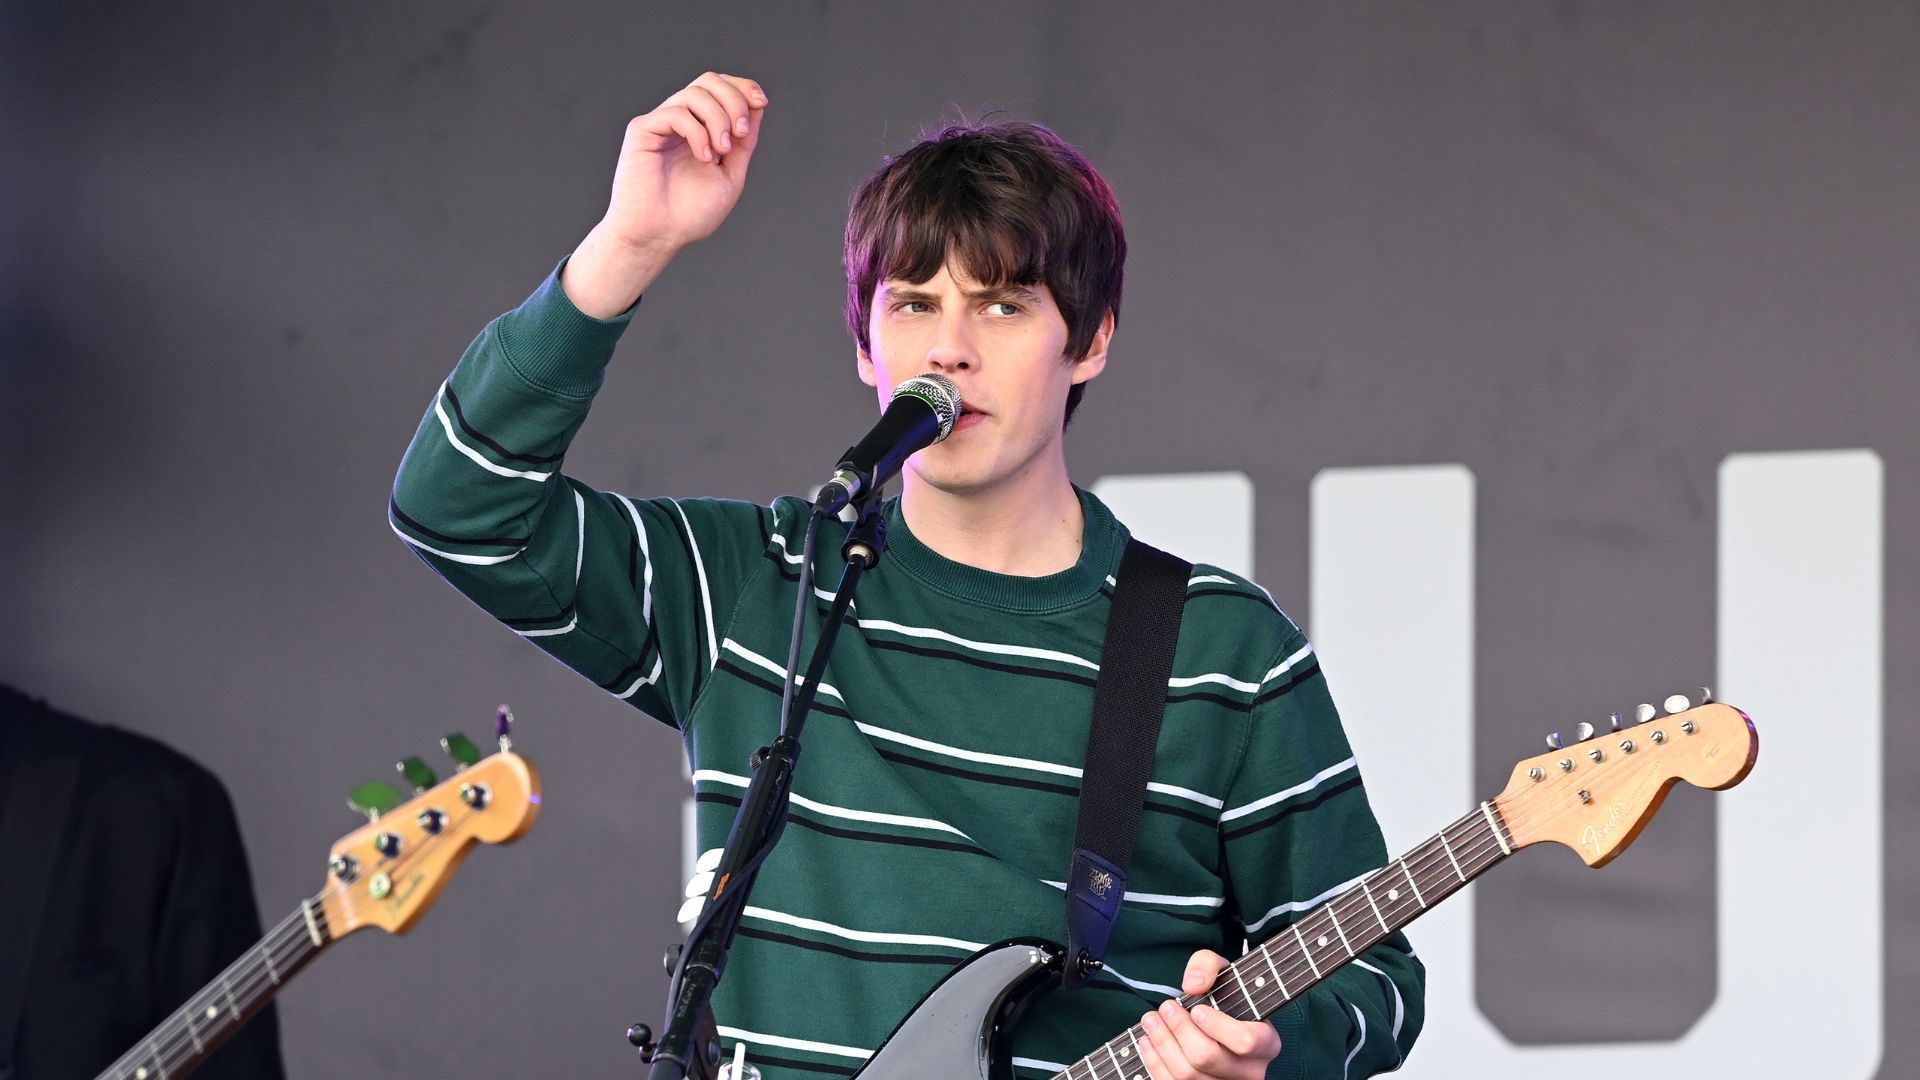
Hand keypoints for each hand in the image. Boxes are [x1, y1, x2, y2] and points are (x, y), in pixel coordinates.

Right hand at [563, 72, 766, 315]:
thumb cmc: (690, 214)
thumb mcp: (731, 175)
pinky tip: (703, 157)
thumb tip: (757, 105)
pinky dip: (697, 131)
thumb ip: (743, 143)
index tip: (761, 102)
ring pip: (694, 92)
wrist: (658, 237)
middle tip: (740, 133)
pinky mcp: (643, 130)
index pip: (721, 89)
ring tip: (720, 152)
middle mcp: (680, 121)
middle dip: (734, 100)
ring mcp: (661, 124)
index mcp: (701, 129)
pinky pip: (676, 112)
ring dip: (718, 118)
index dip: (743, 87)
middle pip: (709, 81)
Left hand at [1136, 950, 1282, 1078]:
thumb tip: (1193, 985)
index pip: (1245, 1041)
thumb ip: (1208, 965)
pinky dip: (1155, 1063)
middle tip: (1165, 1008)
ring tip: (1150, 1020)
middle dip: (1179, 1030)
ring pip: (1187, 1075)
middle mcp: (1251, 1072)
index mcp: (1266, 1043)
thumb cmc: (1224, 998)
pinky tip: (1147, 1042)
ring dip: (1162, 1044)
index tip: (1196, 1010)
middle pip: (1207, 1058)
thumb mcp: (1221, 971)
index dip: (1216, 1026)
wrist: (1220, 1022)